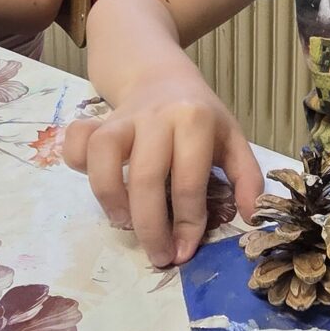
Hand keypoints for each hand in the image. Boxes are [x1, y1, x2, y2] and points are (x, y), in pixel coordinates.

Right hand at [63, 76, 265, 268]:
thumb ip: (246, 176)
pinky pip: (78, 141)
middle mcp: (157, 117)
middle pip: (146, 178)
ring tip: (125, 224)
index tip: (184, 252)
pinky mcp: (97, 121)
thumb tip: (252, 217)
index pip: (189, 182)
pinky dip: (77, 164)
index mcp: (195, 120)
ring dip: (110, 198)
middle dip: (150, 227)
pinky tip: (100, 189)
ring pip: (103, 155)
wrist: (162, 75)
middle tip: (158, 255)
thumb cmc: (200, 116)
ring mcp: (122, 118)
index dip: (187, 224)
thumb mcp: (232, 138)